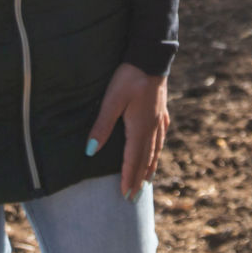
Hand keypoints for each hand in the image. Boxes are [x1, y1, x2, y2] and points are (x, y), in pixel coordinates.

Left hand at [86, 63, 169, 199]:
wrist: (151, 56)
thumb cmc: (129, 77)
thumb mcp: (112, 100)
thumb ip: (102, 126)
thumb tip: (90, 152)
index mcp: (140, 127)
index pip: (133, 159)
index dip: (128, 178)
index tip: (125, 195)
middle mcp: (152, 126)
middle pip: (146, 158)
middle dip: (139, 178)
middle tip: (135, 196)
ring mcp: (159, 117)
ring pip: (155, 148)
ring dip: (150, 166)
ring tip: (147, 179)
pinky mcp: (161, 108)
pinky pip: (160, 134)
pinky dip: (157, 147)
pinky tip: (157, 146)